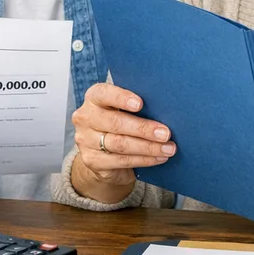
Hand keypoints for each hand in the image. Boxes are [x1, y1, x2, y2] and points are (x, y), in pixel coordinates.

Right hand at [71, 82, 174, 203]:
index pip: (103, 93)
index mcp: (94, 97)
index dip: (121, 98)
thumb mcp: (124, 109)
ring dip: (148, 147)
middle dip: (143, 128)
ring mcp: (85, 140)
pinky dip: (143, 160)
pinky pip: (121, 161)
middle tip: (166, 133)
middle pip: (115, 122)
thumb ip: (136, 105)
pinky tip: (159, 158)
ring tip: (168, 149)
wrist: (102, 152)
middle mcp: (85, 117)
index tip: (140, 104)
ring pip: (120, 144)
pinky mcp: (91, 160)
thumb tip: (165, 109)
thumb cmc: (121, 121)